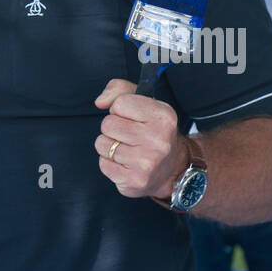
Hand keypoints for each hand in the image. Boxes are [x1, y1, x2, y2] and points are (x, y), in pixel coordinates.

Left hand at [94, 79, 186, 199]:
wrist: (171, 169)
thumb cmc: (151, 131)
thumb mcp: (143, 101)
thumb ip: (118, 90)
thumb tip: (100, 102)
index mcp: (164, 116)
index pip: (120, 103)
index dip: (120, 109)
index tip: (132, 117)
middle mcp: (159, 139)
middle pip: (108, 124)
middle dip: (112, 128)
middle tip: (128, 135)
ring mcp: (147, 162)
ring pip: (103, 144)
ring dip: (109, 146)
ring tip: (127, 149)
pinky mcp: (135, 180)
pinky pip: (104, 164)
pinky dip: (110, 163)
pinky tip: (126, 163)